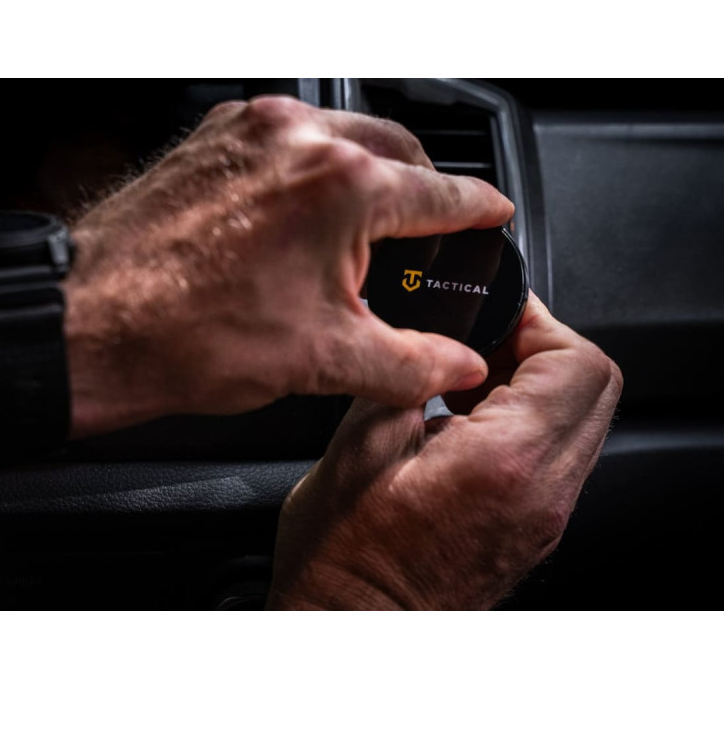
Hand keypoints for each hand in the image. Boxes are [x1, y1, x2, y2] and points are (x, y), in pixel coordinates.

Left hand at [65, 96, 512, 438]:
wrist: (91, 324)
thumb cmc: (188, 335)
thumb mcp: (324, 360)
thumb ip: (411, 363)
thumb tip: (455, 365)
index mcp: (341, 187)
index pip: (443, 192)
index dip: (479, 209)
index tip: (492, 215)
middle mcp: (298, 140)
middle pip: (398, 153)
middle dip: (424, 191)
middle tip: (426, 235)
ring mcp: (251, 130)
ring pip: (344, 136)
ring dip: (369, 175)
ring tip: (363, 231)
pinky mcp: (215, 137)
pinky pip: (291, 139)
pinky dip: (316, 168)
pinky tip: (305, 214)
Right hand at [266, 294, 622, 609]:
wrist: (355, 627)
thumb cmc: (346, 559)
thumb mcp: (357, 447)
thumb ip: (408, 375)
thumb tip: (435, 335)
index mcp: (502, 463)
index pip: (575, 364)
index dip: (538, 322)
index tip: (494, 313)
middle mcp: (542, 493)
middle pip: (595, 386)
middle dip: (545, 346)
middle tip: (484, 340)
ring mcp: (546, 514)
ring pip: (583, 417)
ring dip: (537, 382)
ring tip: (470, 379)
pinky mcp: (535, 524)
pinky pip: (560, 450)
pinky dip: (530, 418)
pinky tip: (470, 418)